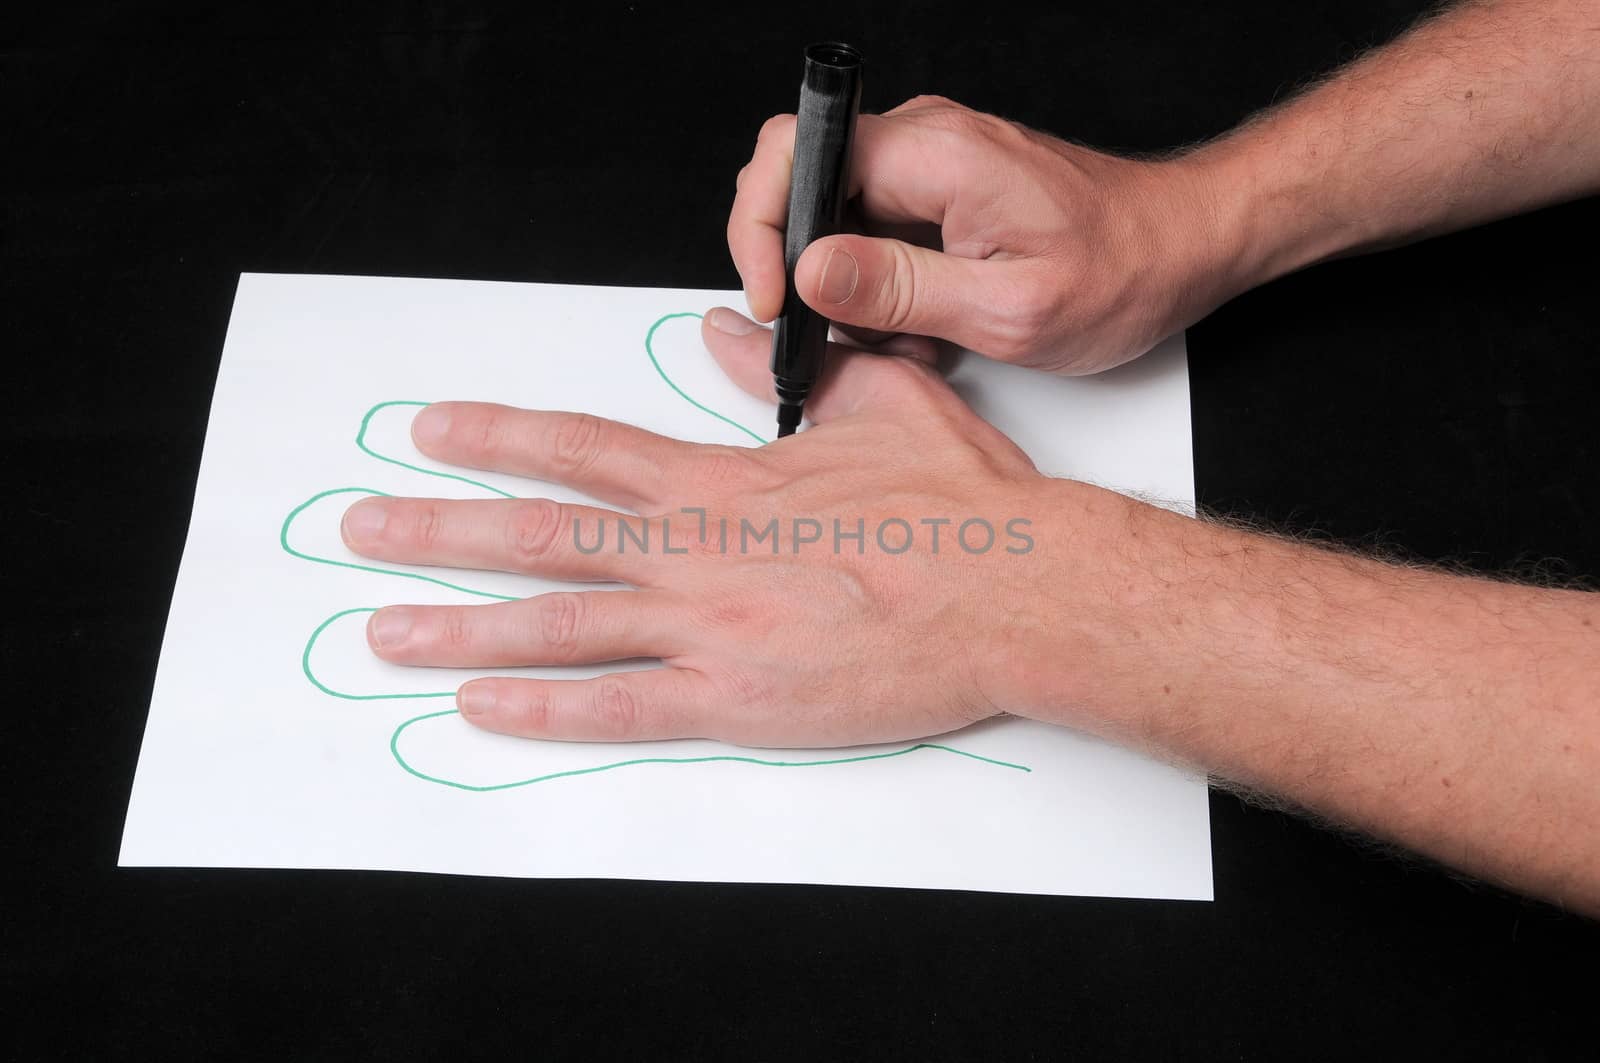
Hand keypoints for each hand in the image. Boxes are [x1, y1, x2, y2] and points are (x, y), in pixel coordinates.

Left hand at [338, 322, 1067, 746]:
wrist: (1019, 588)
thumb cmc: (960, 504)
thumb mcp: (875, 403)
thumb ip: (785, 373)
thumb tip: (724, 331)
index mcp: (724, 481)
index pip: (582, 447)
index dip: (494, 437)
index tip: (428, 432)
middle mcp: (695, 550)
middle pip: (539, 535)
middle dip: (437, 530)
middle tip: (357, 531)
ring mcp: (708, 629)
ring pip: (557, 625)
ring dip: (459, 624)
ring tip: (383, 628)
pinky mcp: (738, 701)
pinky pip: (618, 710)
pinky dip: (542, 709)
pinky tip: (481, 706)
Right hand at [729, 95, 1230, 374]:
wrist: (1183, 248)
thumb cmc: (1122, 273)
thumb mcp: (1007, 309)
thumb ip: (898, 290)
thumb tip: (808, 272)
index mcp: (934, 153)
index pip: (792, 154)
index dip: (759, 227)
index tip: (773, 296)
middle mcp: (925, 140)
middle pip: (802, 185)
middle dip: (804, 271)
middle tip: (843, 332)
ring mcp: (932, 162)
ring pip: (836, 220)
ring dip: (851, 291)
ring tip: (909, 338)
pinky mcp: (941, 189)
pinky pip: (876, 232)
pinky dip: (883, 287)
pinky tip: (926, 324)